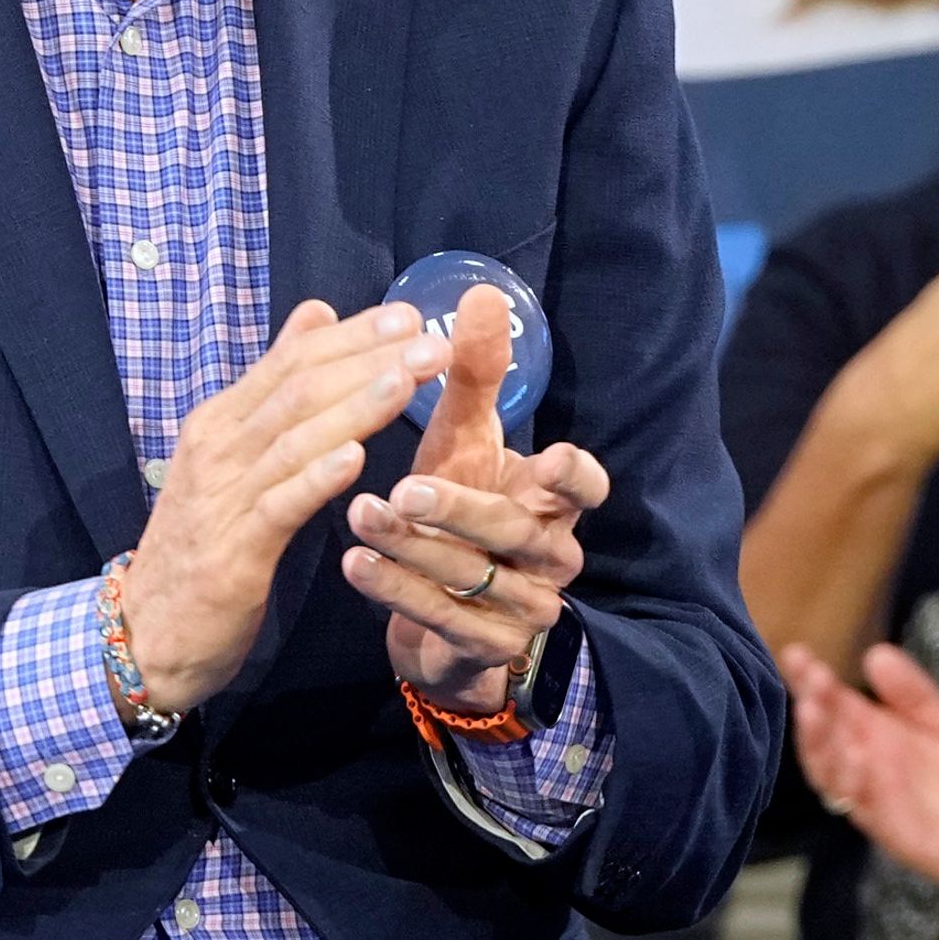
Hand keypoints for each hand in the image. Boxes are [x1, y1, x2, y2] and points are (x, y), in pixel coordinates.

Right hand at [124, 301, 448, 714]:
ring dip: (357, 404)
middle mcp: (218, 447)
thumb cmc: (203, 540)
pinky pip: (280, 504)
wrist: (143, 632)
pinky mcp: (232, 550)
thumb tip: (317, 314)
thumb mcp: (235, 454)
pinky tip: (357, 457)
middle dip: (368, 360)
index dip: (353, 335)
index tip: (410, 315)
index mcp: (222, 421)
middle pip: (300, 388)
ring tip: (410, 379)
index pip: (293, 361)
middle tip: (431, 339)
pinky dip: (317, 477)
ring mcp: (221, 496)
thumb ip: (275, 386)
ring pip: (296, 437)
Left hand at [346, 284, 612, 718]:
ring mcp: (524, 608)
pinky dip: (395, 589)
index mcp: (554, 503)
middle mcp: (551, 556)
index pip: (586, 486)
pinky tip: (353, 562)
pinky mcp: (488, 648)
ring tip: (357, 515)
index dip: (571, 476)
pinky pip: (442, 618)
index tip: (548, 456)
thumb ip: (476, 375)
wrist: (448, 617)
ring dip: (412, 548)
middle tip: (405, 485)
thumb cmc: (460, 511)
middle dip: (458, 508)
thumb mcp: (466, 442)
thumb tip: (479, 291)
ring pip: (473, 577)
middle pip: (514, 531)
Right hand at [780, 642, 938, 908]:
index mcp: (879, 737)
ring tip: (814, 710)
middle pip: (824, 738)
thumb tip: (876, 654)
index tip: (796, 652)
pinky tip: (857, 755)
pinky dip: (858, 783)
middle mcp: (868, 769)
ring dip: (819, 744)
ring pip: (831, 775)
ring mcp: (877, 801)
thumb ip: (914, 694)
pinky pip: (868, 808)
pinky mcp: (895, 832)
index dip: (812, 682)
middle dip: (811, 707)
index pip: (836, 707)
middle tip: (809, 678)